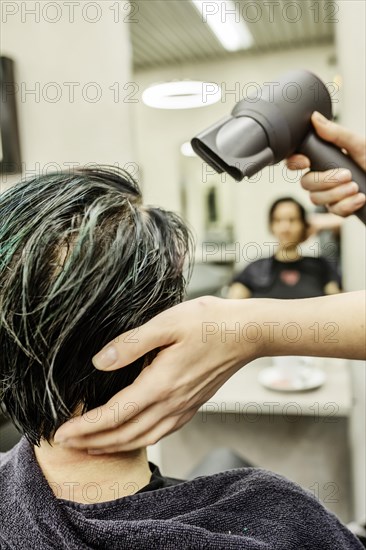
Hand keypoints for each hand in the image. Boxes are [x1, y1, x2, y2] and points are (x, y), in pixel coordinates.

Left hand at [54, 296, 259, 452]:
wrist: (247, 332)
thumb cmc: (209, 322)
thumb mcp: (167, 323)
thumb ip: (131, 344)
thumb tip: (99, 362)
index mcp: (161, 384)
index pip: (114, 415)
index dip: (84, 427)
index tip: (61, 434)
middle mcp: (172, 403)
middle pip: (125, 434)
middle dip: (92, 442)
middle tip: (66, 445)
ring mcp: (184, 407)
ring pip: (143, 438)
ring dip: (114, 446)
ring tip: (91, 446)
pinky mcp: (192, 405)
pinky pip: (161, 432)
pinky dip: (138, 440)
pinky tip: (131, 436)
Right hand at [286, 112, 365, 216]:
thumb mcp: (359, 145)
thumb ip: (336, 134)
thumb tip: (315, 118)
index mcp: (324, 160)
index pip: (297, 162)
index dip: (295, 162)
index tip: (306, 161)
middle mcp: (323, 178)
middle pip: (305, 183)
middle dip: (325, 180)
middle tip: (346, 174)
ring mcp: (329, 195)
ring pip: (316, 199)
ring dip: (338, 193)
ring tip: (355, 186)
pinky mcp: (339, 209)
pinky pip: (333, 210)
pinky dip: (348, 205)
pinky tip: (360, 198)